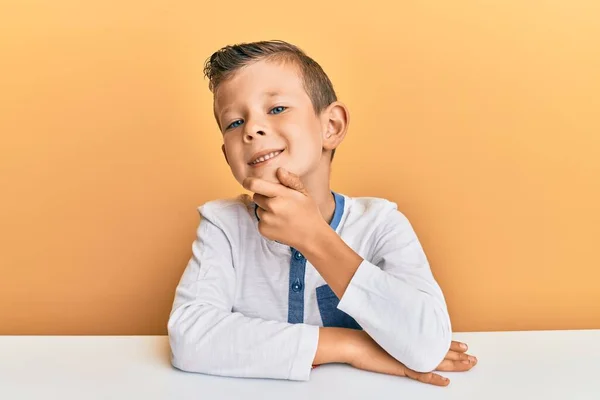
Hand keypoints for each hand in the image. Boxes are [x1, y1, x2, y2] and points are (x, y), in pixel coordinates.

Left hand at [243, 167, 325, 248]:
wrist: (311, 236)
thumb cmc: (308, 212)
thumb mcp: (303, 192)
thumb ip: (290, 180)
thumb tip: (278, 170)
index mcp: (280, 195)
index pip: (254, 184)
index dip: (249, 182)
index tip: (250, 182)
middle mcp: (271, 207)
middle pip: (256, 195)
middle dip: (264, 196)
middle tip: (279, 201)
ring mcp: (266, 220)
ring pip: (258, 208)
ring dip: (266, 209)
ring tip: (281, 214)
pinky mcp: (263, 230)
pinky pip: (260, 220)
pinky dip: (267, 221)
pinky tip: (279, 222)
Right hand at [345, 331, 476, 385]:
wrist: (354, 343)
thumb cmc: (366, 340)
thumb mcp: (388, 337)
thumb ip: (401, 339)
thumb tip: (408, 338)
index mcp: (410, 339)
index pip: (436, 342)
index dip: (451, 344)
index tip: (464, 346)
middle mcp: (412, 346)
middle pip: (441, 352)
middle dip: (459, 356)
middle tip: (474, 359)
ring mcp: (408, 357)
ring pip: (437, 362)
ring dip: (454, 365)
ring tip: (468, 366)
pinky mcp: (401, 366)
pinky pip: (421, 374)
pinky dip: (434, 379)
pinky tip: (445, 382)